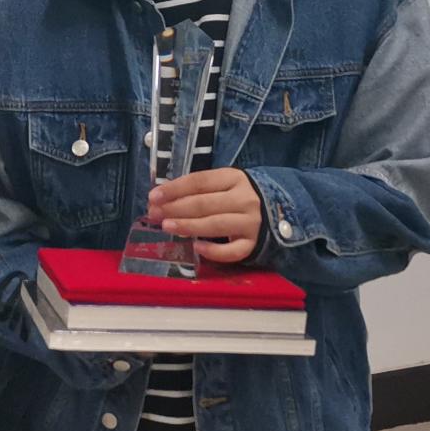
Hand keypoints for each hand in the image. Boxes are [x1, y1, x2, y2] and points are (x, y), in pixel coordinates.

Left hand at [147, 168, 263, 264]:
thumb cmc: (236, 196)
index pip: (200, 181)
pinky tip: (197, 248)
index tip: (153, 196)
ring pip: (216, 225)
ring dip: (188, 226)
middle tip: (154, 214)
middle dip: (175, 208)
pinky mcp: (253, 243)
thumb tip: (160, 200)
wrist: (276, 209)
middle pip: (205, 203)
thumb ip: (196, 190)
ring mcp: (251, 222)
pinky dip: (214, 251)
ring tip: (167, 226)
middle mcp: (244, 199)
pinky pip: (233, 251)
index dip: (175, 188)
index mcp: (234, 178)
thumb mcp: (222, 185)